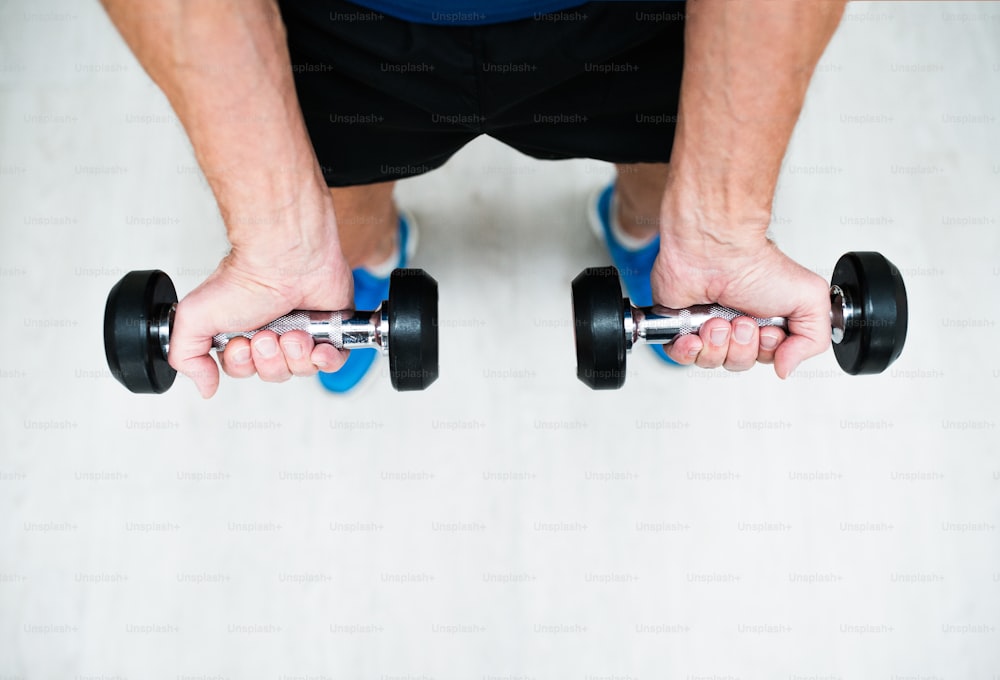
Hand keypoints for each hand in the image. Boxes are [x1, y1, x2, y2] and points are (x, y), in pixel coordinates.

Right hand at [167, 243, 353, 397]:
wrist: (285, 260)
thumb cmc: (245, 280)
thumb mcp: (194, 317)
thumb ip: (186, 355)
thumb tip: (204, 385)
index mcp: (243, 329)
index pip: (245, 369)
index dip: (244, 364)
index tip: (242, 344)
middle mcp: (273, 330)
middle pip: (274, 372)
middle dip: (270, 360)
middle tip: (268, 335)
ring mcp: (303, 330)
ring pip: (302, 369)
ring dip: (296, 355)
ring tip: (293, 332)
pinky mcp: (330, 328)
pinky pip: (333, 362)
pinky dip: (326, 359)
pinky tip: (317, 347)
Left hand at [651, 235, 830, 377]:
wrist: (715, 253)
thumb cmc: (755, 266)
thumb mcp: (810, 298)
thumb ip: (814, 339)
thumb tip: (786, 367)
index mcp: (765, 319)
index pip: (767, 357)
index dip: (767, 351)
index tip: (766, 331)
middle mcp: (736, 323)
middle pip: (739, 362)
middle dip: (741, 347)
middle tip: (741, 321)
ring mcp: (707, 325)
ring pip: (711, 362)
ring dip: (717, 344)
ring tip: (718, 320)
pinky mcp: (681, 326)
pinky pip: (682, 356)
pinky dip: (689, 350)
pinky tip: (695, 335)